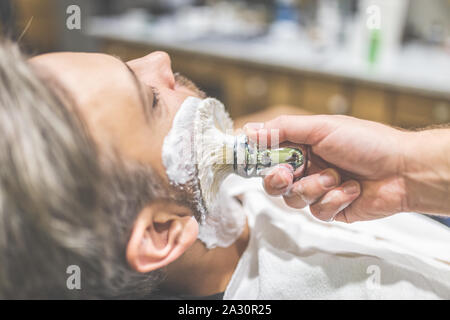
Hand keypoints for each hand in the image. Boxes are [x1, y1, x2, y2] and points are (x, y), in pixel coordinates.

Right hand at [244, 115, 410, 222]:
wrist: (402, 170)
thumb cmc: (366, 142)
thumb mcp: (321, 127)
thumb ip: (283, 129)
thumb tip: (249, 130)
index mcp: (302, 146)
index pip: (267, 154)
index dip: (255, 159)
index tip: (246, 160)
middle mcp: (306, 168)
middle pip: (273, 182)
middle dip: (278, 180)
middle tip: (287, 175)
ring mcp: (318, 190)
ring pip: (294, 199)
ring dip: (315, 188)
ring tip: (337, 177)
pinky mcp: (331, 209)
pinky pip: (317, 211)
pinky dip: (334, 200)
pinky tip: (352, 189)